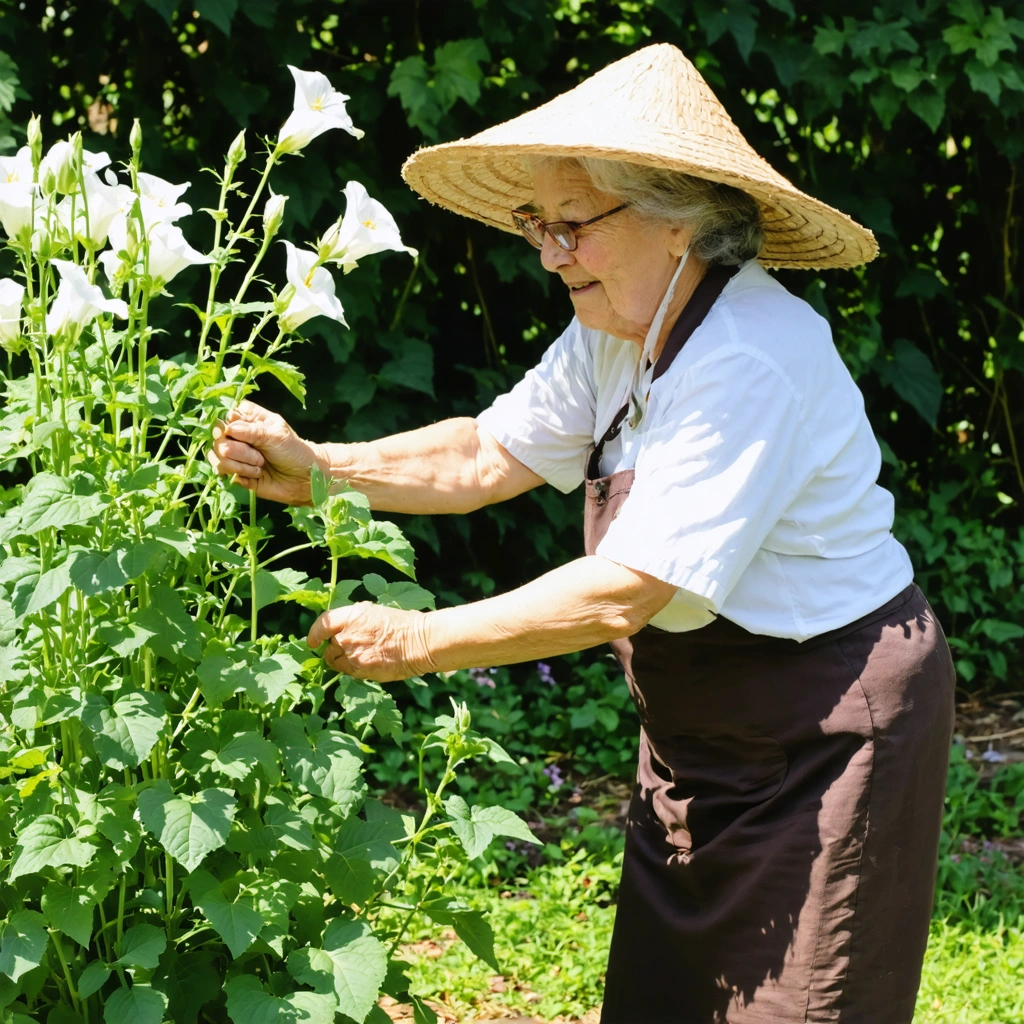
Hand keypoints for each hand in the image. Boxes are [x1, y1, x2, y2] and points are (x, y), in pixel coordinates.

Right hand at [209, 400, 325, 504]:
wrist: (303, 478)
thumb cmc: (293, 450)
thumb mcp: (276, 435)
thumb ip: (251, 431)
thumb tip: (226, 429)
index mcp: (246, 418)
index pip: (224, 418)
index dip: (232, 429)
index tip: (249, 436)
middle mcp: (236, 434)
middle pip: (219, 439)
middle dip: (241, 451)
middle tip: (261, 457)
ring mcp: (233, 454)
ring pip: (217, 456)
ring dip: (241, 464)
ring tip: (260, 466)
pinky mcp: (233, 472)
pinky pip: (222, 472)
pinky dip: (240, 474)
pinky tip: (256, 475)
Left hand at [307, 602, 433, 681]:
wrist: (419, 642)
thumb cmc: (403, 624)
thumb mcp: (375, 613)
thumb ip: (354, 621)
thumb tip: (341, 630)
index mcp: (351, 616)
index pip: (323, 624)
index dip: (314, 633)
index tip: (312, 641)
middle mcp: (348, 635)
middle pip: (329, 646)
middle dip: (333, 649)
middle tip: (345, 649)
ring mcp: (353, 654)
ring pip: (335, 662)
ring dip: (341, 661)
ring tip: (357, 657)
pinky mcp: (360, 670)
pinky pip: (347, 672)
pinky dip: (352, 670)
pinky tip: (366, 664)